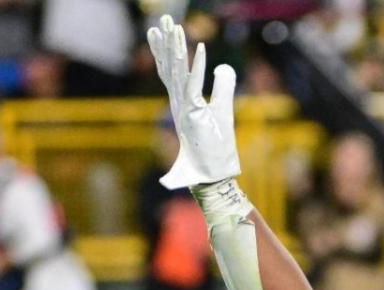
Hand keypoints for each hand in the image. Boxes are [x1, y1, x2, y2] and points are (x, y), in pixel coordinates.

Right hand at [147, 14, 240, 189]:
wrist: (214, 176)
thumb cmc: (217, 148)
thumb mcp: (223, 109)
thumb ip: (223, 87)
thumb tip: (224, 67)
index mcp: (183, 102)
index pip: (171, 71)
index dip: (165, 50)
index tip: (159, 30)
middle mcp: (179, 103)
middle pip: (169, 67)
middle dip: (165, 42)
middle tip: (160, 20)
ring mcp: (184, 108)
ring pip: (177, 72)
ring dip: (176, 49)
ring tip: (173, 26)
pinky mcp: (194, 115)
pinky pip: (195, 86)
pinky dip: (197, 67)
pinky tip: (200, 48)